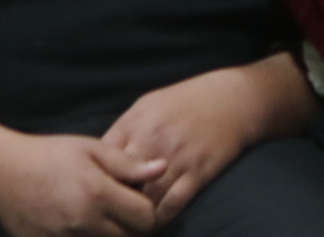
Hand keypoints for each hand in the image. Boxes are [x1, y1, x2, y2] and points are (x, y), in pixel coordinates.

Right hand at [0, 134, 161, 236]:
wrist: (0, 172)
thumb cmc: (48, 154)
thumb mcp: (89, 148)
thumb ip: (127, 163)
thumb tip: (162, 168)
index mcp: (98, 193)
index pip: (146, 217)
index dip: (147, 209)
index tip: (136, 199)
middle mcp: (85, 221)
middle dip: (133, 228)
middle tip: (122, 212)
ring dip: (113, 236)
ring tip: (103, 219)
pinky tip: (83, 227)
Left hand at [102, 56, 308, 224]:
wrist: (230, 100)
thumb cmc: (184, 102)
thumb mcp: (146, 106)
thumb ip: (123, 131)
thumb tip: (100, 158)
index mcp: (133, 123)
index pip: (101, 160)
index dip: (94, 180)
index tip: (92, 194)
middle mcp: (150, 140)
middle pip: (118, 182)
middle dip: (111, 201)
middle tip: (107, 215)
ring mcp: (174, 158)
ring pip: (144, 200)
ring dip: (136, 216)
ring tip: (129, 224)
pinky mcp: (197, 172)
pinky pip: (172, 205)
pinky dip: (161, 219)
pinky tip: (155, 223)